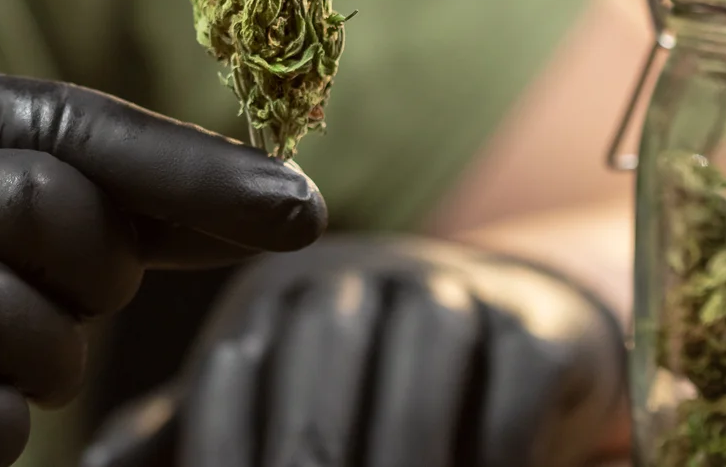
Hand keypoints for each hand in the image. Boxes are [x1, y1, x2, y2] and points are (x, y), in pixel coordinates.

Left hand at [80, 235, 624, 466]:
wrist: (518, 340)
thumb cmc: (369, 390)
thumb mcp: (277, 405)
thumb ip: (191, 435)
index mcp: (274, 298)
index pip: (231, 383)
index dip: (225, 465)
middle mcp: (354, 277)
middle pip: (319, 380)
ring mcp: (449, 288)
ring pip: (420, 367)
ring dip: (402, 458)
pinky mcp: (534, 321)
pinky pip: (511, 385)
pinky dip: (494, 452)